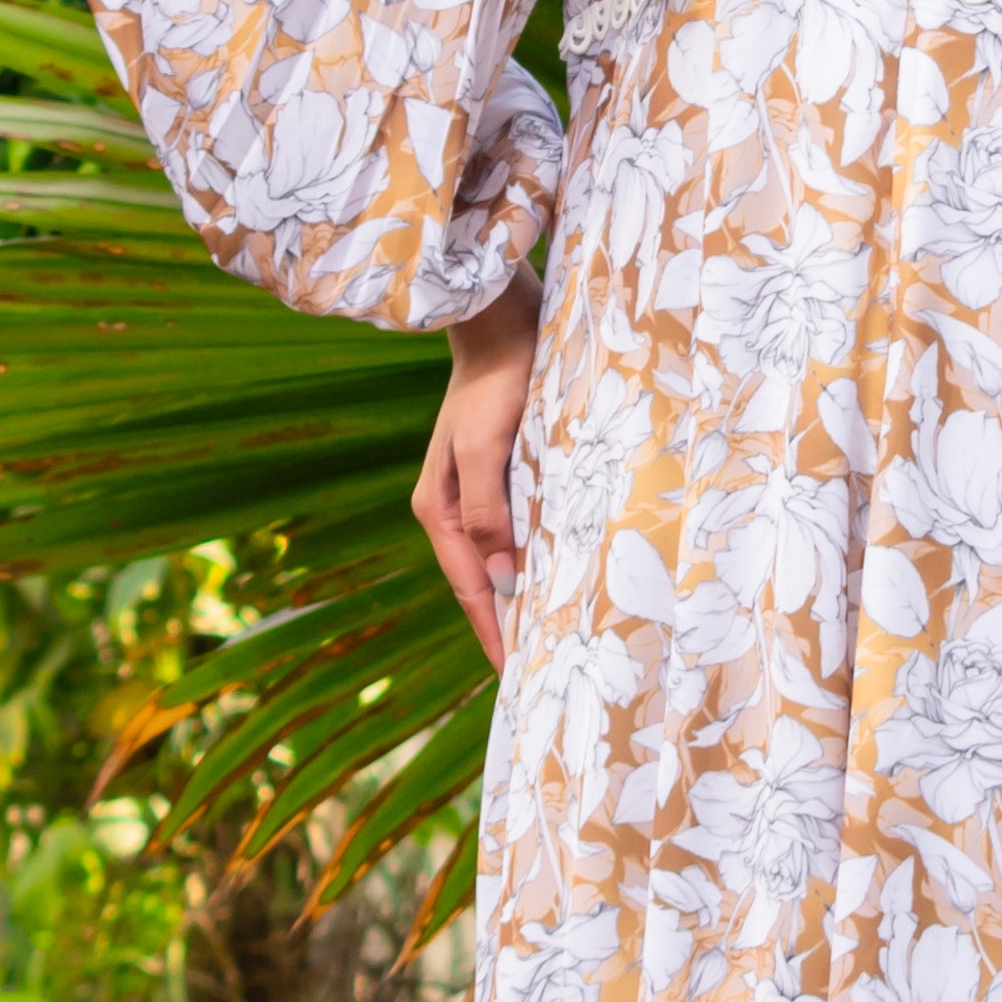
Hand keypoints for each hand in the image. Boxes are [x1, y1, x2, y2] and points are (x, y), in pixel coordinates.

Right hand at [413, 274, 540, 665]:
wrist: (504, 323)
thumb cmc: (494, 383)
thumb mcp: (485, 448)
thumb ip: (488, 513)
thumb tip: (500, 580)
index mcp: (440, 510)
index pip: (470, 589)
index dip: (494, 634)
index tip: (517, 678)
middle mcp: (455, 509)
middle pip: (483, 583)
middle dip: (508, 626)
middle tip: (541, 674)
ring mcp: (481, 493)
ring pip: (503, 560)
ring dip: (526, 597)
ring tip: (554, 638)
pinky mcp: (508, 475)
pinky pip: (521, 533)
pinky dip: (538, 560)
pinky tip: (561, 576)